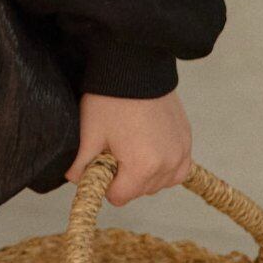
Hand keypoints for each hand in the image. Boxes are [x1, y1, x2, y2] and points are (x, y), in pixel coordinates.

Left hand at [65, 89, 192, 205]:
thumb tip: (74, 179)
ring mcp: (181, 152)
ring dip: (147, 173)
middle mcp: (167, 164)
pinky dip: (166, 164)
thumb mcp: (90, 132)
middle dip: (125, 177)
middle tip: (115, 148)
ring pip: (160, 181)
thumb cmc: (111, 98)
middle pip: (141, 190)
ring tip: (132, 143)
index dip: (106, 183)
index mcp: (142, 167)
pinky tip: (150, 146)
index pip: (120, 197)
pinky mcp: (187, 139)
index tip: (101, 163)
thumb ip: (81, 164)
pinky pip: (178, 167)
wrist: (135, 64)